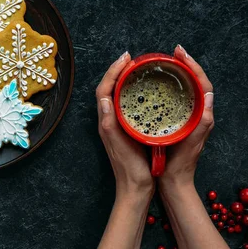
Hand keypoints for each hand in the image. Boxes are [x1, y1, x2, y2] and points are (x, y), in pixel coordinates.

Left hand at [96, 52, 153, 197]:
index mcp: (106, 122)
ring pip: (116, 96)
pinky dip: (131, 93)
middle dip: (117, 71)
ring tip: (136, 69)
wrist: (135, 189)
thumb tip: (104, 98)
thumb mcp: (119, 144)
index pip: (104, 89)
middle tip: (131, 58)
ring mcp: (117, 126)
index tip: (126, 58)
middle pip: (108, 89)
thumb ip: (110, 123)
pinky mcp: (126, 130)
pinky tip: (143, 91)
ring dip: (123, 80)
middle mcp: (108, 121)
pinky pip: (125, 105)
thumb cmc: (129, 169)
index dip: (113, 71)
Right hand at [161, 45, 214, 186]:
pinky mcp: (178, 122)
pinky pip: (177, 98)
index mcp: (202, 116)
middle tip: (173, 52)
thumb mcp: (191, 142)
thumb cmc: (180, 164)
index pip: (202, 83)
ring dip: (180, 73)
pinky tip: (159, 85)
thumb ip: (202, 121)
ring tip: (167, 62)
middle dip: (186, 64)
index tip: (180, 53)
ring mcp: (187, 118)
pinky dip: (172, 87)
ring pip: (186, 89)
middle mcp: (197, 114)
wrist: (174, 182)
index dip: (193, 66)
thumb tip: (207, 94)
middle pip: (195, 82)